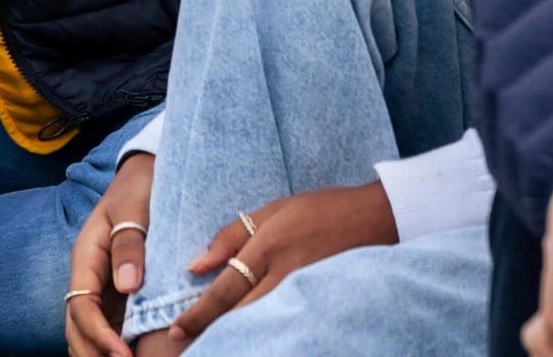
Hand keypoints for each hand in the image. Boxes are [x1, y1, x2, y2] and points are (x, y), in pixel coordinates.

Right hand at [67, 150, 155, 356]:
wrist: (144, 175)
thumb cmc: (138, 189)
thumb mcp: (133, 208)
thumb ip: (130, 243)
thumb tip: (128, 285)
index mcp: (85, 257)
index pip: (82, 307)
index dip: (100, 335)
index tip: (124, 355)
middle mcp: (88, 276)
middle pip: (76, 328)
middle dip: (93, 355)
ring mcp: (100, 286)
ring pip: (86, 331)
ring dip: (99, 354)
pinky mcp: (116, 293)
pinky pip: (108, 325)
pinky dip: (112, 346)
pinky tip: (134, 355)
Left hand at [167, 181, 396, 342]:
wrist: (376, 218)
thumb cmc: (320, 209)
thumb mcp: (272, 210)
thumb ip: (231, 236)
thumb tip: (195, 265)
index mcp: (268, 245)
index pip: (226, 288)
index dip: (198, 314)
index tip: (176, 331)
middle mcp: (285, 272)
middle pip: (241, 314)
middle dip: (211, 334)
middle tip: (186, 349)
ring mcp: (306, 291)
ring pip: (263, 325)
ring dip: (237, 339)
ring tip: (213, 350)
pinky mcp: (322, 303)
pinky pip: (288, 325)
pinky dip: (267, 336)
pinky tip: (254, 344)